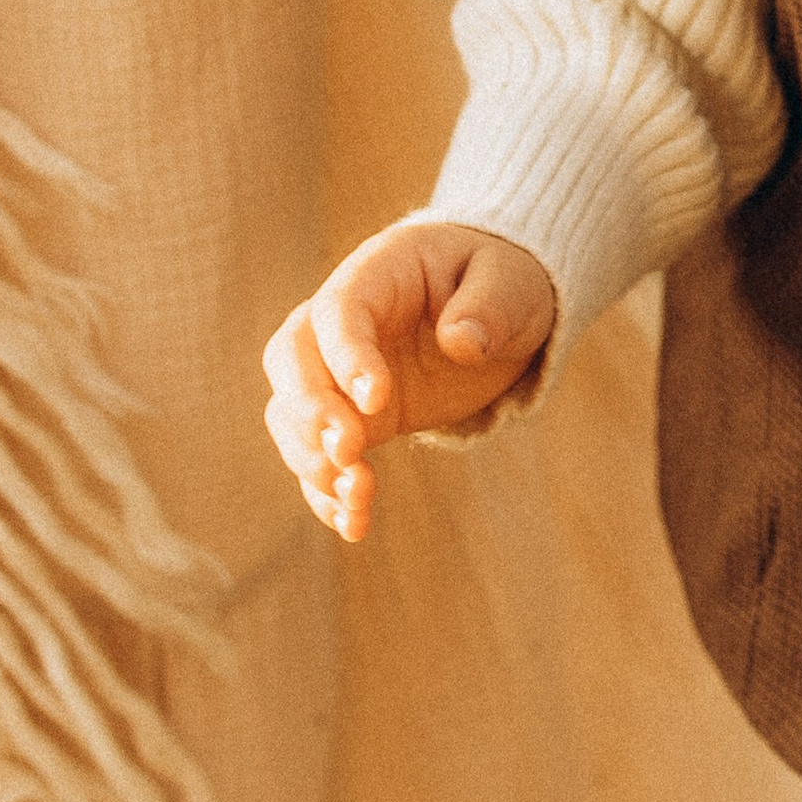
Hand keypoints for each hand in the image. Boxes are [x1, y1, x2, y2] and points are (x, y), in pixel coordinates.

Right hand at [263, 222, 557, 541]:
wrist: (498, 308)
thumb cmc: (502, 280)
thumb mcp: (512, 281)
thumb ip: (489, 305)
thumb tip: (460, 342)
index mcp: (375, 275)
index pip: (338, 312)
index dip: (347, 356)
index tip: (377, 400)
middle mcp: (339, 324)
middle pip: (290, 360)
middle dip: (309, 411)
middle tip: (349, 451)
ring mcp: (339, 375)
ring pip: (291, 415)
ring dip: (314, 460)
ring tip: (359, 496)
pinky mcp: (353, 420)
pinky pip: (320, 456)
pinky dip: (327, 493)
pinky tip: (353, 526)